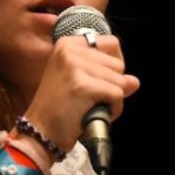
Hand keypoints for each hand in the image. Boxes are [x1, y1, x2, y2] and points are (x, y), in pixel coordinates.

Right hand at [25, 32, 139, 149]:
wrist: (41, 131)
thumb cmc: (60, 109)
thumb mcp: (80, 81)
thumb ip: (108, 76)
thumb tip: (134, 81)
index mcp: (68, 44)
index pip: (111, 43)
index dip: (115, 65)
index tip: (103, 80)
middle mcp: (70, 50)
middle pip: (118, 64)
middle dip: (113, 86)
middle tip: (92, 99)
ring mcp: (75, 66)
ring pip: (121, 81)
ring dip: (113, 100)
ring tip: (91, 107)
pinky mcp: (83, 85)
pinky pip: (117, 95)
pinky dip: (113, 110)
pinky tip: (94, 114)